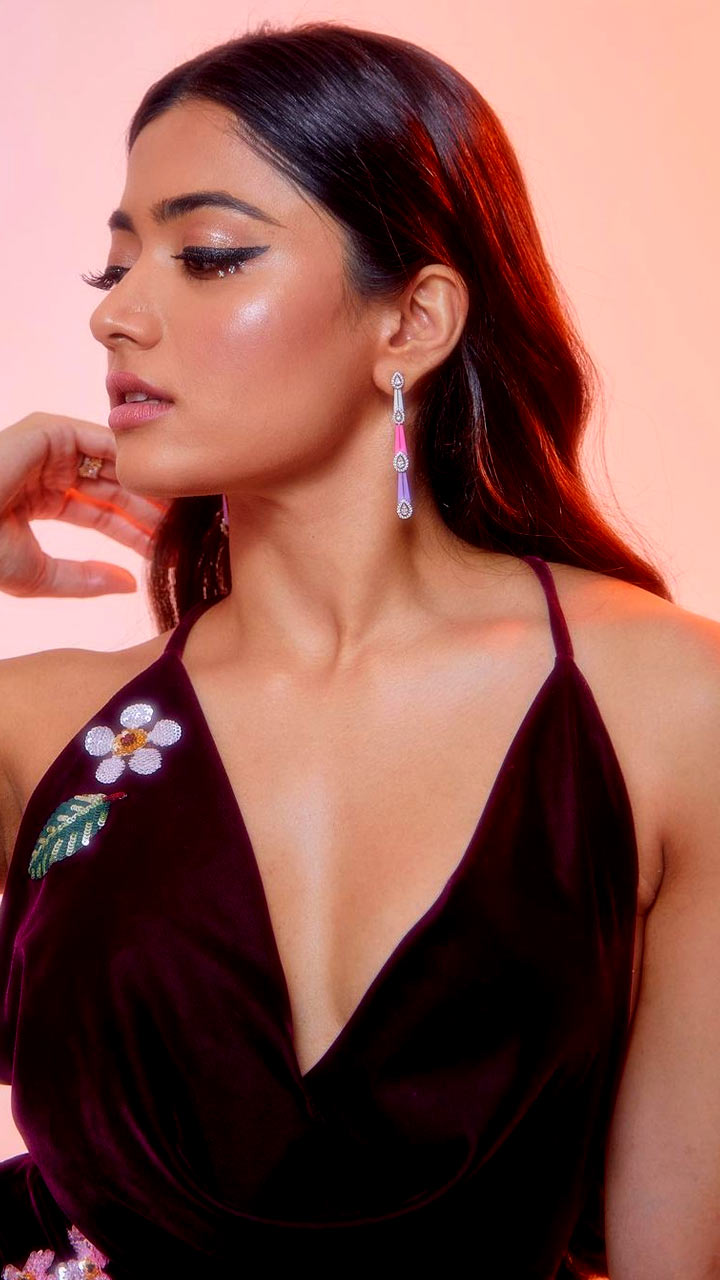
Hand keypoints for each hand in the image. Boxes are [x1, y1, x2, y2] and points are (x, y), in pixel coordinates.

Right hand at [0, 412, 170, 597]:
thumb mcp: (41, 575)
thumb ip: (86, 579)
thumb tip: (131, 584)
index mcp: (44, 498)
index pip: (103, 513)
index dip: (135, 530)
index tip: (166, 548)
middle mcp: (49, 469)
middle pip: (114, 487)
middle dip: (149, 508)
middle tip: (185, 528)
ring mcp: (49, 448)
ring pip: (114, 464)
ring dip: (147, 484)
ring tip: (181, 509)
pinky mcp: (49, 430)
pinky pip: (102, 440)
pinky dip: (131, 459)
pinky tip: (159, 483)